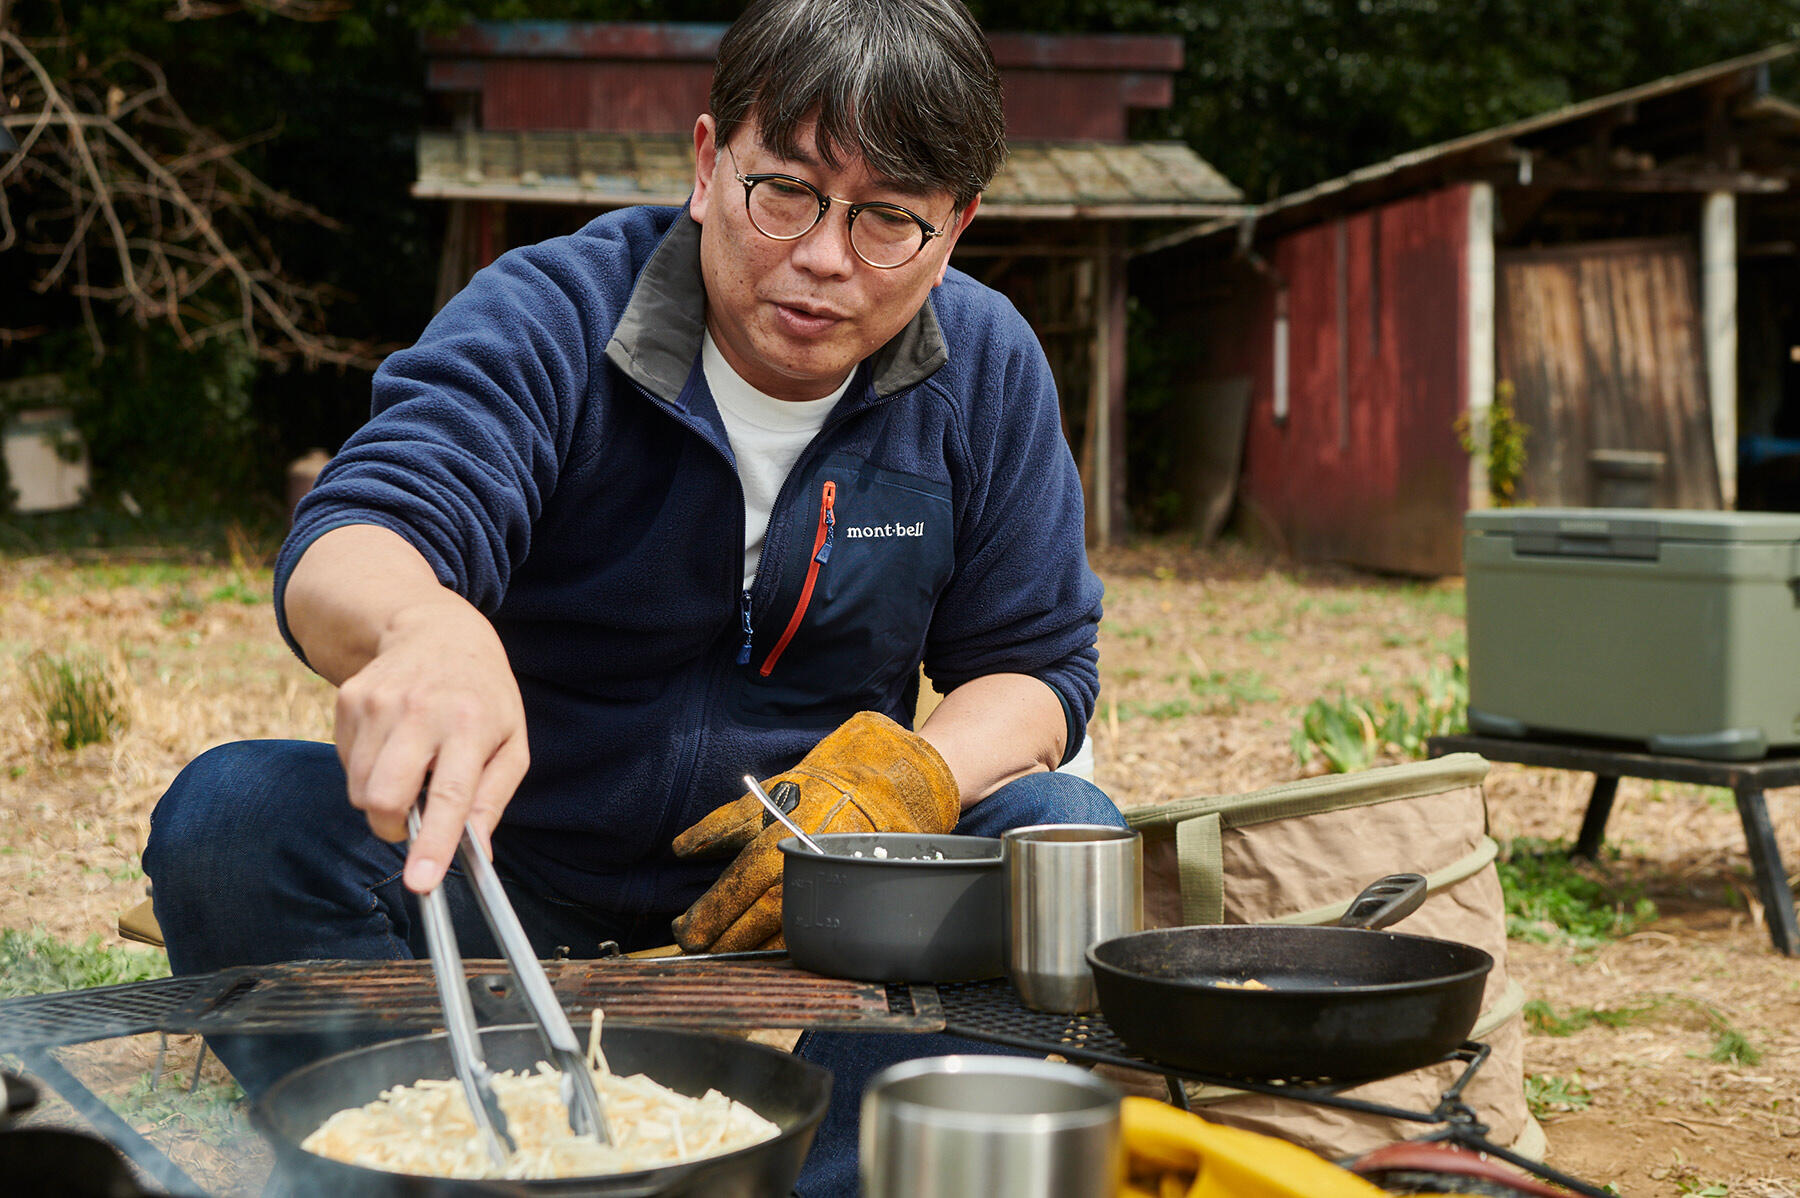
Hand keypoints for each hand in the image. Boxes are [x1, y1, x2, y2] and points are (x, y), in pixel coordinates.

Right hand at [333, 597, 529, 893]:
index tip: (421, 883)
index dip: (433, 844)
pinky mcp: (350, 700)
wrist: (437, 630)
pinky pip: (345, 765)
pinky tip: (392, 744)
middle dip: (393, 826)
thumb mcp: (512, 743)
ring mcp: (379, 703)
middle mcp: (421, 711)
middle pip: (383, 798)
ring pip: (359, 789)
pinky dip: (366, 770)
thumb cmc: (483, 697)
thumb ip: (492, 800)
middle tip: (414, 816)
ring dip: (381, 797)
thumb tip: (477, 855)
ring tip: (411, 768)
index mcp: (471, 724)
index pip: (449, 795)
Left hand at [670, 711, 960, 952]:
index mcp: (785, 837)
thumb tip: (682, 849)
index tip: (683, 930)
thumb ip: (723, 825)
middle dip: (725, 940)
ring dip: (751, 949)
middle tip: (694, 951)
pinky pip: (818, 928)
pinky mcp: (855, 894)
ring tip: (722, 956)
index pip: (738, 888)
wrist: (895, 779)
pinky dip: (788, 944)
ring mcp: (836, 883)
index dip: (709, 914)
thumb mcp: (769, 793)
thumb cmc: (826, 783)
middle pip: (759, 918)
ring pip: (788, 930)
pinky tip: (766, 950)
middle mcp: (809, 866)